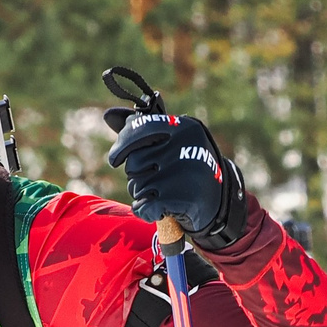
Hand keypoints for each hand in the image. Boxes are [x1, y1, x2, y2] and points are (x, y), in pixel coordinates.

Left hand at [103, 107, 248, 250]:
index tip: (115, 160)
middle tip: (157, 180)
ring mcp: (184, 172)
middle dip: (137, 175)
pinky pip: (144, 205)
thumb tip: (108, 115)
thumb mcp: (169, 143)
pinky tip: (160, 209)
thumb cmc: (186, 168)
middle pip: (134, 162)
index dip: (122, 145)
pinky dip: (146, 211)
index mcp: (184, 127)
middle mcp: (186, 146)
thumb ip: (139, 129)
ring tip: (164, 194)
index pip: (139, 129)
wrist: (218, 203)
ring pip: (137, 185)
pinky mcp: (182, 198)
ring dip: (143, 194)